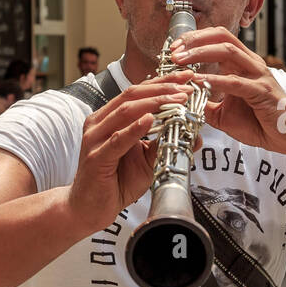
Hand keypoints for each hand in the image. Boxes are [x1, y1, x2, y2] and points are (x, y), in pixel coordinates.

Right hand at [65, 72, 193, 236]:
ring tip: (177, 100)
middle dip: (162, 89)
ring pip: (125, 112)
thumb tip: (195, 135)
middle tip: (186, 87)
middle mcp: (100, 122)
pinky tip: (150, 120)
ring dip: (154, 104)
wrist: (90, 208)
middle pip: (132, 95)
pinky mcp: (96, 157)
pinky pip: (117, 139)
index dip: (163, 82)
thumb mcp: (147, 159)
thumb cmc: (116, 182)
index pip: (138, 92)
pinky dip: (134, 129)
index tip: (187, 78)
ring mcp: (95, 138)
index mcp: (109, 117)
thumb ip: (165, 143)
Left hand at [170, 27, 285, 151]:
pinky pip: (234, 81)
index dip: (194, 38)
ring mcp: (258, 75)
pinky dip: (214, 80)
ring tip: (180, 61)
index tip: (174, 48)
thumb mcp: (223, 113)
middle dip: (194, 40)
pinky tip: (198, 81)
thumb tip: (182, 101)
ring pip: (227, 51)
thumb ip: (204, 104)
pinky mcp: (261, 91)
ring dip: (200, 53)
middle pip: (221, 36)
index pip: (218, 38)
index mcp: (243, 64)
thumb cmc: (259, 123)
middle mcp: (251, 63)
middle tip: (173, 51)